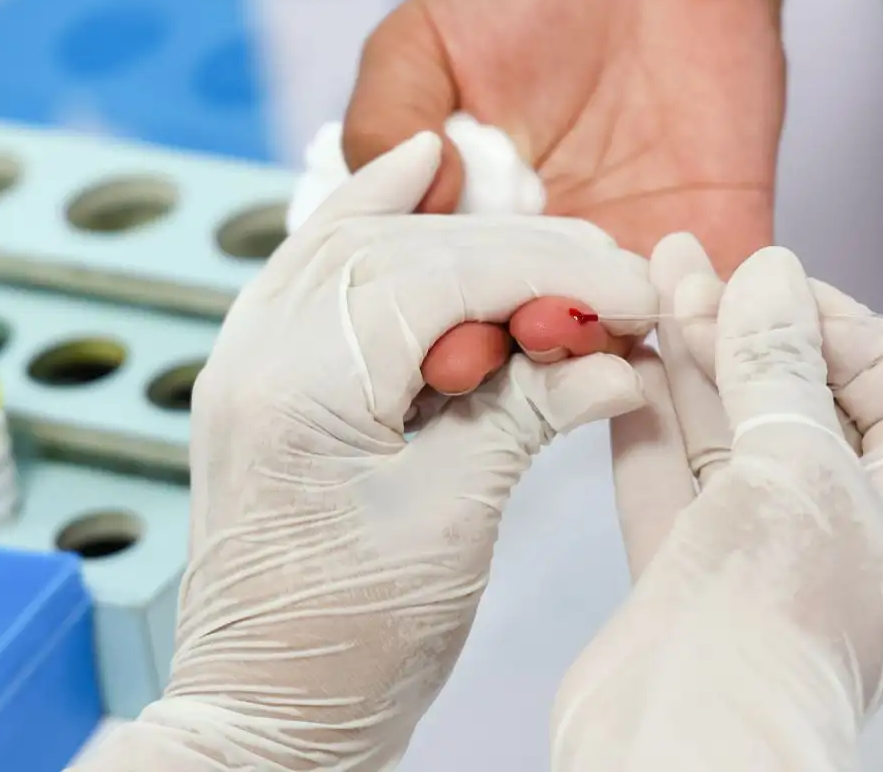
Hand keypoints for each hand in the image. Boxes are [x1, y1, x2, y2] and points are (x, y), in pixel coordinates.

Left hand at [71, 134, 658, 771]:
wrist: (263, 712)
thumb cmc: (350, 644)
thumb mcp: (456, 519)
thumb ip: (529, 413)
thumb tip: (618, 356)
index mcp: (300, 384)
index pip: (446, 276)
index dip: (555, 274)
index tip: (638, 294)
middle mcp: (257, 349)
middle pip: (406, 248)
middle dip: (522, 255)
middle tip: (616, 280)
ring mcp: (244, 355)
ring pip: (357, 241)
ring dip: (457, 233)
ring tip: (551, 239)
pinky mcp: (256, 372)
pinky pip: (313, 265)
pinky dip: (367, 218)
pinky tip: (414, 170)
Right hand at [348, 0, 788, 394]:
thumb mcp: (422, 40)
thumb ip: (389, 120)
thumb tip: (418, 202)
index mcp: (462, 239)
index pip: (444, 316)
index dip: (439, 342)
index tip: (436, 355)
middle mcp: (545, 272)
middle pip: (529, 353)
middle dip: (516, 372)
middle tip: (506, 360)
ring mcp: (634, 268)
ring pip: (620, 350)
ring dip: (605, 362)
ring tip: (589, 343)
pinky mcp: (722, 247)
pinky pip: (724, 319)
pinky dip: (713, 342)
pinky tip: (688, 338)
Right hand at [553, 242, 882, 771]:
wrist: (685, 736)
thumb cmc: (773, 620)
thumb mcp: (795, 463)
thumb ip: (777, 361)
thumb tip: (770, 273)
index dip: (842, 330)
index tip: (776, 283)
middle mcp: (844, 539)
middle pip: (801, 406)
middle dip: (747, 331)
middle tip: (689, 262)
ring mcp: (760, 556)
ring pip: (727, 436)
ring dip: (690, 360)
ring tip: (649, 280)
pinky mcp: (685, 573)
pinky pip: (670, 478)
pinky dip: (648, 417)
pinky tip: (627, 357)